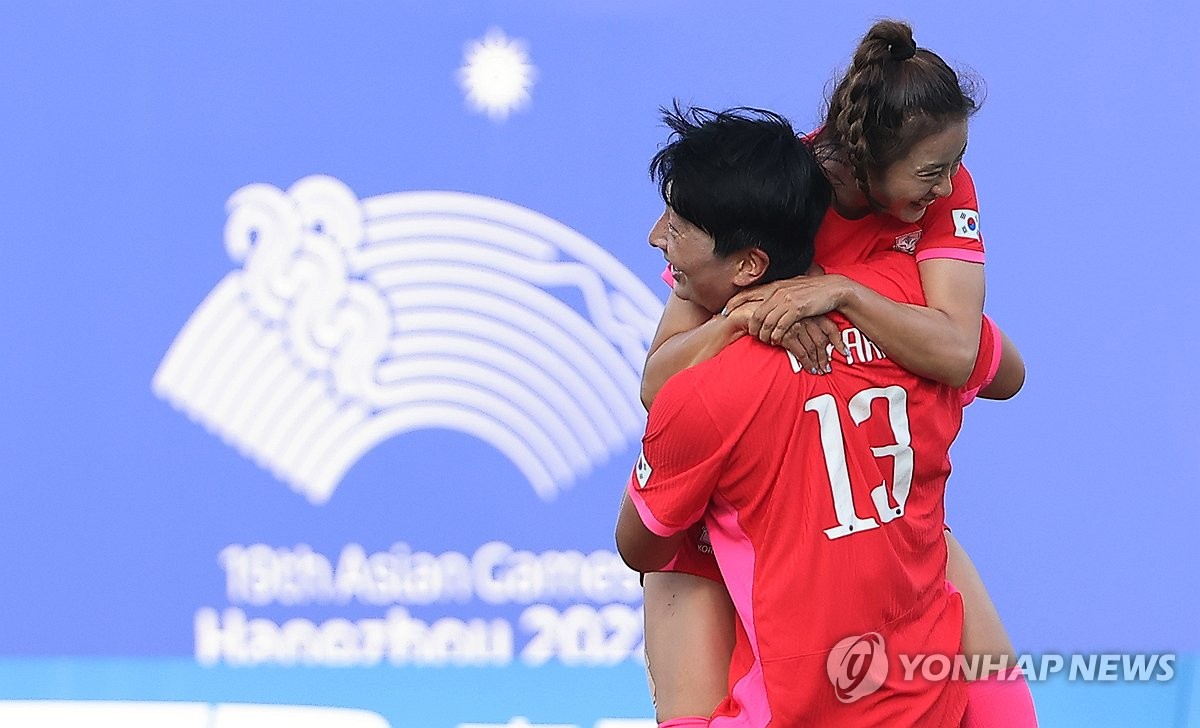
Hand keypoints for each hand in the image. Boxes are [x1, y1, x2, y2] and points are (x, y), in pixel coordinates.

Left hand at [728, 275, 852, 345]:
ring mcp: (786, 300)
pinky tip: (776, 341)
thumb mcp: (791, 288)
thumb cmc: (812, 291)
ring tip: (765, 341)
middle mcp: (777, 291)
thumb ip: (777, 294)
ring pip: (766, 322)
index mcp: (774, 285)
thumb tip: (764, 302)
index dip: (733, 303)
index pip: (747, 293)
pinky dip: (776, 336)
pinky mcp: (796, 310)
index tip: (723, 312)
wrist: (833, 289)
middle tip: (750, 335)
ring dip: (763, 335)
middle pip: (754, 312)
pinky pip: (780, 326)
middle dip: (750, 327)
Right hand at [780, 315, 845, 373]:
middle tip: (828, 368)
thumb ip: (806, 325)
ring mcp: (797, 327)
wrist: (754, 313)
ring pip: (813, 348)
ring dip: (818, 362)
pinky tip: (811, 370)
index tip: (844, 353)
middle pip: (822, 341)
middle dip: (825, 357)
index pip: (830, 328)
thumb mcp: (794, 317)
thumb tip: (819, 341)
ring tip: (820, 371)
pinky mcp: (787, 335)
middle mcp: (806, 319)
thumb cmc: (775, 317)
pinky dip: (807, 363)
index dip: (839, 341)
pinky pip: (801, 352)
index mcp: (810, 314)